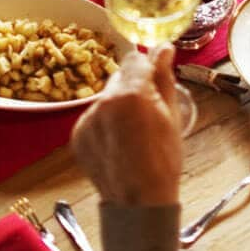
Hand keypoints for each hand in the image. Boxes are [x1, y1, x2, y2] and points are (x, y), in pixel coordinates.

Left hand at [72, 44, 182, 206]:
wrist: (138, 202)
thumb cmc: (164, 158)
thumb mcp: (172, 114)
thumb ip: (164, 77)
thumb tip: (164, 48)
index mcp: (131, 94)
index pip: (135, 59)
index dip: (149, 65)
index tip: (158, 73)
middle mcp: (103, 102)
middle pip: (119, 77)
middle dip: (134, 85)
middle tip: (150, 108)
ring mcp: (86, 119)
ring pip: (106, 97)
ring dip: (119, 103)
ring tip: (134, 129)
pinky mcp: (77, 135)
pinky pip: (94, 116)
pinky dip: (106, 121)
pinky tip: (120, 139)